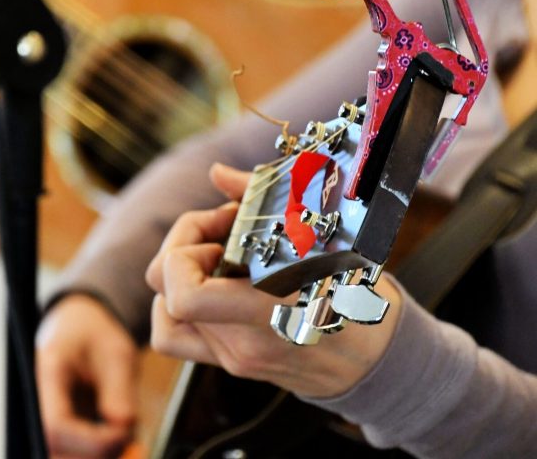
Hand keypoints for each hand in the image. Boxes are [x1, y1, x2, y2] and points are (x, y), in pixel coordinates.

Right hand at [36, 294, 137, 457]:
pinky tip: (116, 436)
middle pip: (54, 450)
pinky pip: (72, 454)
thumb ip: (120, 391)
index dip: (90, 441)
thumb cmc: (97, 334)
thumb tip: (123, 431)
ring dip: (99, 454)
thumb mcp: (117, 352)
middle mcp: (37, 401)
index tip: (123, 433)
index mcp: (49, 372)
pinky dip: (98, 452)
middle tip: (131, 442)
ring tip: (125, 432)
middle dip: (97, 453)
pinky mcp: (54, 432)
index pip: (56, 425)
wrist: (78, 326)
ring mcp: (41, 419)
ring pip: (62, 457)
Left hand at [146, 163, 401, 398]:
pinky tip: (215, 281)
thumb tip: (216, 172)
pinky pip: (180, 335)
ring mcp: (233, 359)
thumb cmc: (354, 293)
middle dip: (181, 249)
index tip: (220, 224)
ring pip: (164, 319)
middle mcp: (242, 344)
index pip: (185, 295)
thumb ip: (258, 199)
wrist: (372, 360)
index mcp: (271, 312)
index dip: (182, 250)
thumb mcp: (322, 239)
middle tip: (221, 231)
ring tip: (217, 258)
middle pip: (164, 296)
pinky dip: (181, 303)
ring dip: (178, 278)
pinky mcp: (231, 363)